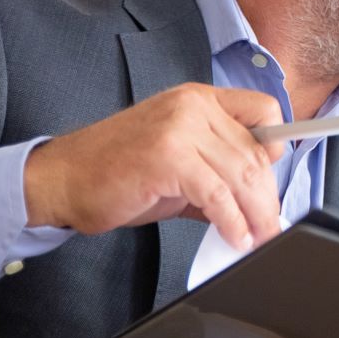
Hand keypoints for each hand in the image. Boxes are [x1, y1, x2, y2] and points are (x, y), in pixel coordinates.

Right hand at [23, 83, 285, 248]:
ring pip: (241, 174)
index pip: (263, 109)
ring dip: (256, 214)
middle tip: (272, 226)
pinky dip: (232, 221)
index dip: (277, 145)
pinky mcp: (167, 158)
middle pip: (256, 151)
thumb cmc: (116, 172)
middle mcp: (192, 106)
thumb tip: (256, 201)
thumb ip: (217, 171)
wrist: (61, 179)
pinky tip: (235, 237)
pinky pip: (217, 195)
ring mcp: (179, 129)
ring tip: (260, 239)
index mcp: (197, 99)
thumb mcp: (178, 163)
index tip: (275, 180)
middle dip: (268, 196)